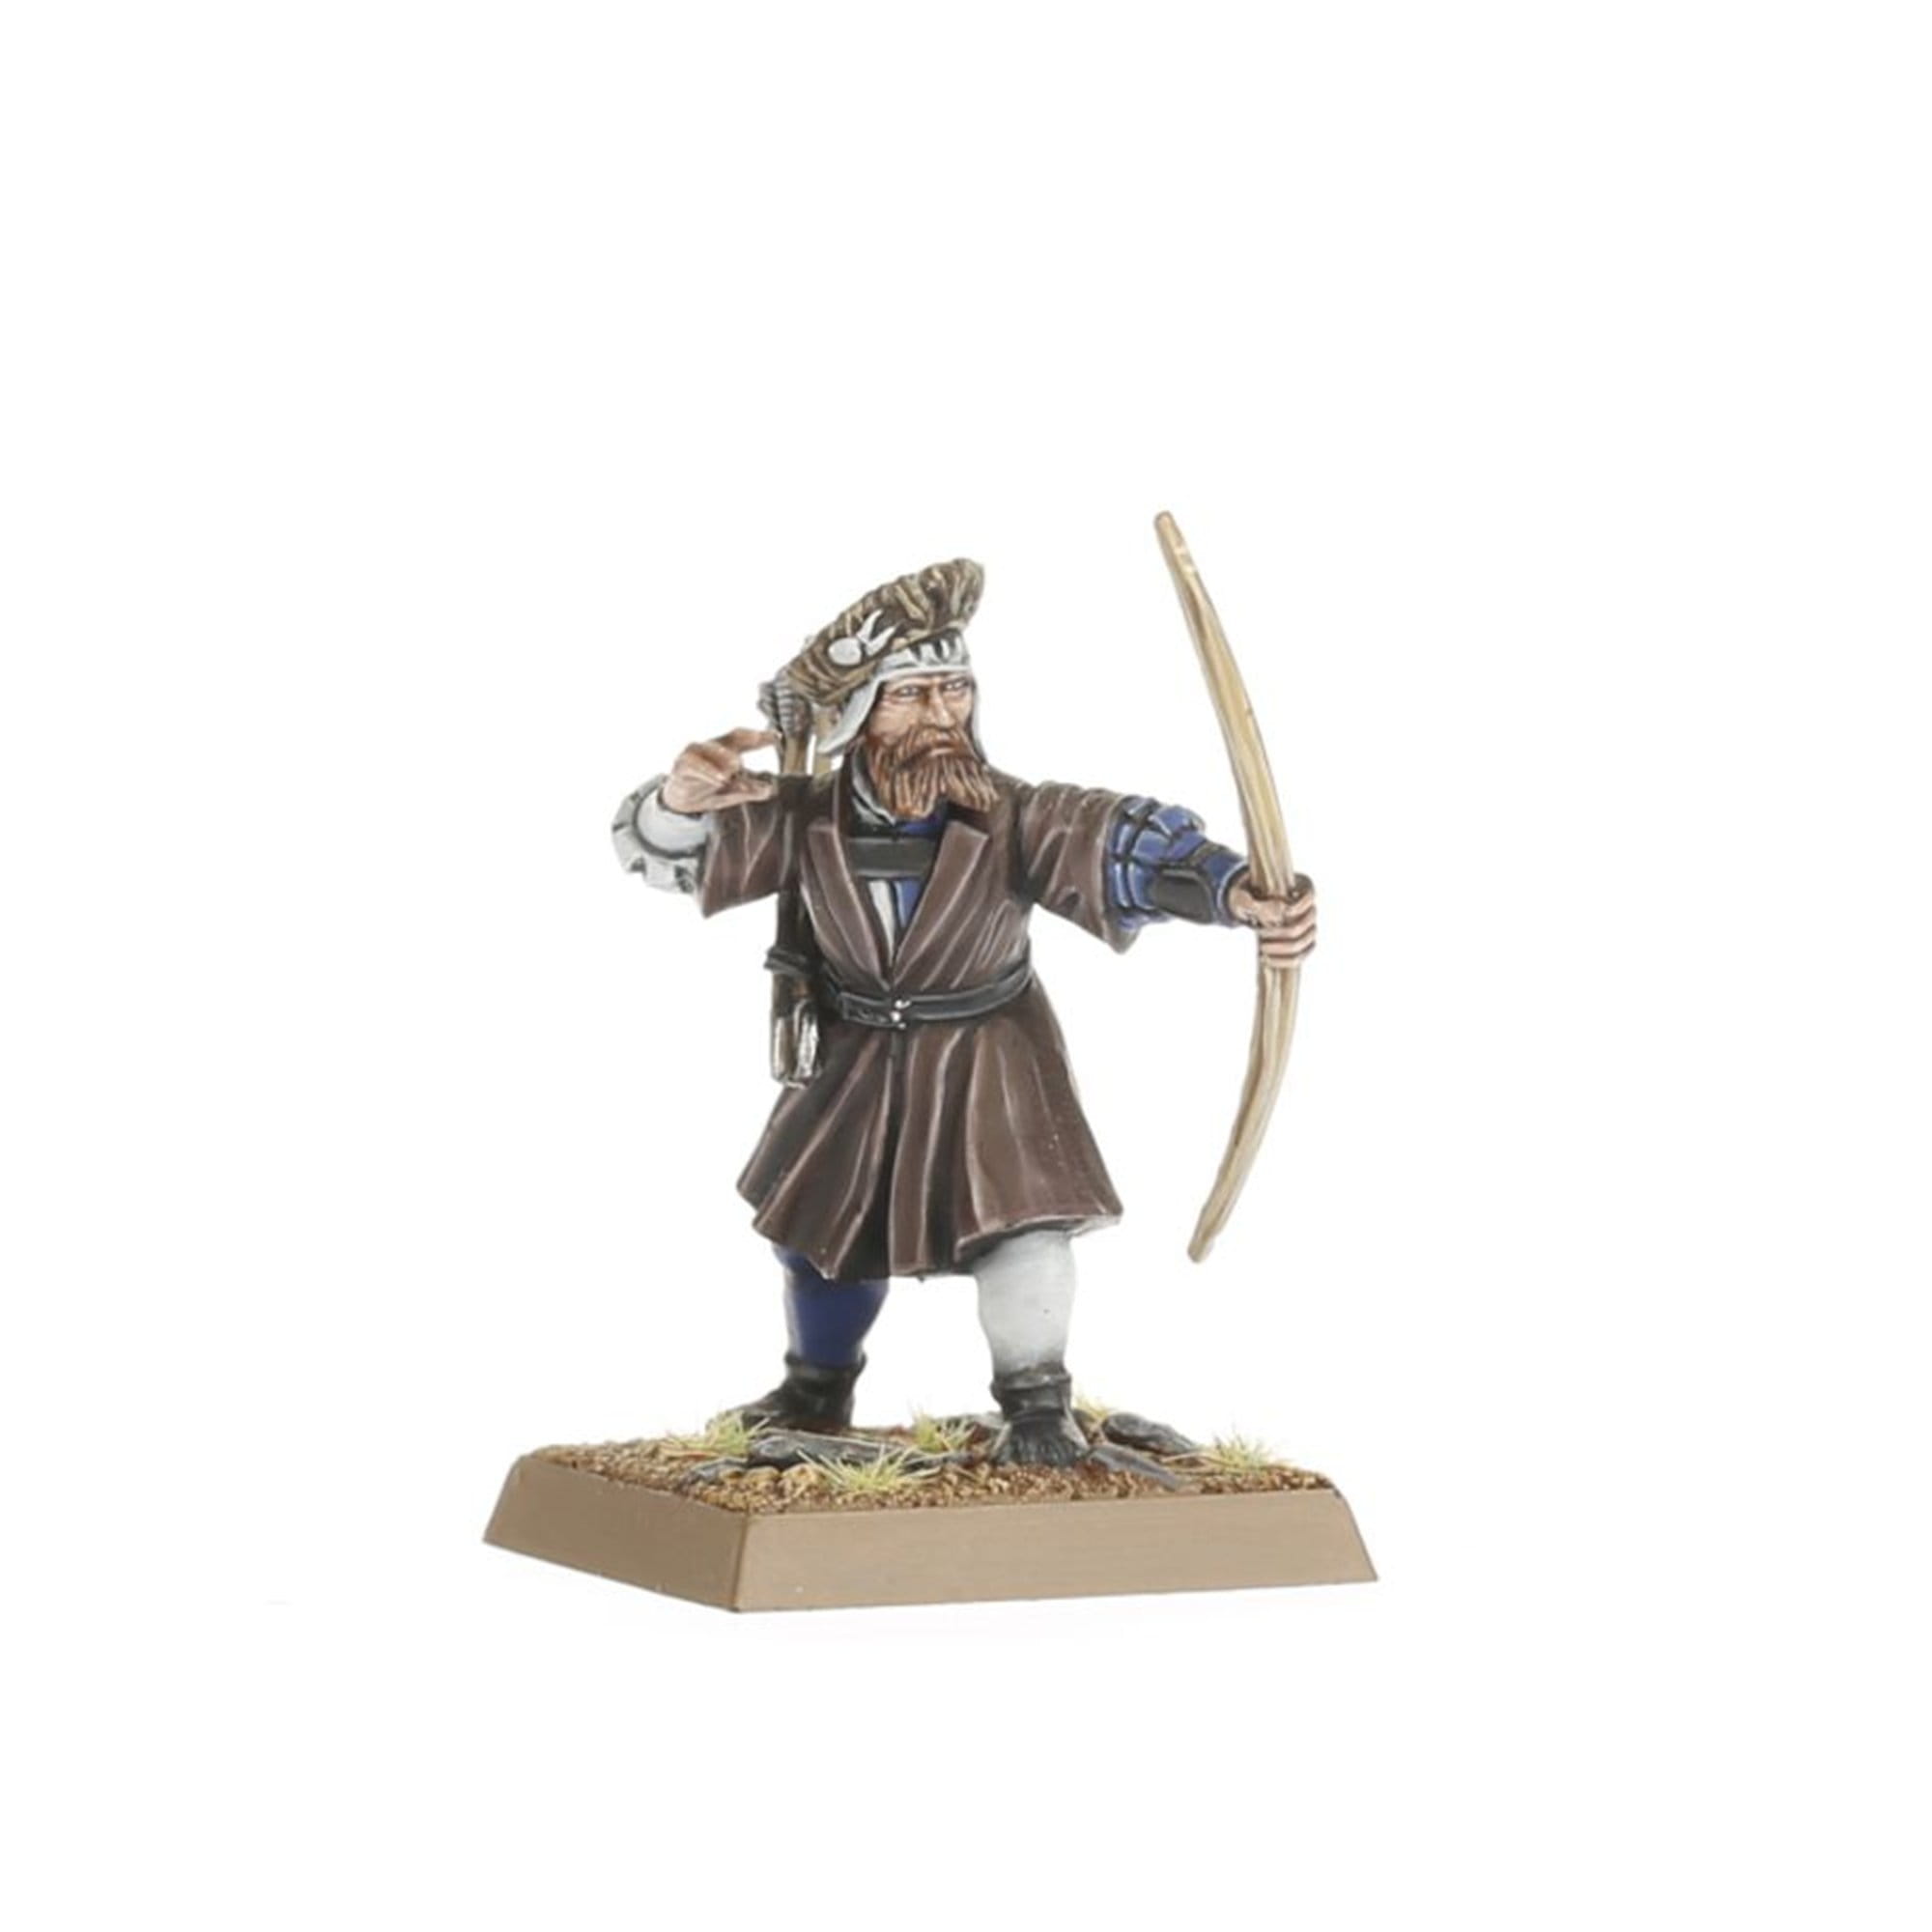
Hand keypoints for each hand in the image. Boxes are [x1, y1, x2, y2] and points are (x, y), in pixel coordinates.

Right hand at [661, 728, 780, 812]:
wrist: (682, 801)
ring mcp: (695, 754)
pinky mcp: (682, 766)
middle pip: (730, 738)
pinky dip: (707, 771)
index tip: (776, 737)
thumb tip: (768, 790)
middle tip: (758, 738)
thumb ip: (749, 790)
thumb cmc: (710, 788)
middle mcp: (711, 747)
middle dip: (744, 737)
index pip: (744, 739)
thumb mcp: (732, 791)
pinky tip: (719, 778)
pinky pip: (694, 766)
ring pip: (709, 749)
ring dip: (722, 756)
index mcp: (726, 750)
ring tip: (735, 765)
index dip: (759, 736)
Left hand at [1227, 873, 1315, 967]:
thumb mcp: (1243, 897)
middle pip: (1307, 923)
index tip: (1284, 911)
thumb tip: (1278, 911)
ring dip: (1283, 948)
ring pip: (1305, 942)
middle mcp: (1307, 908)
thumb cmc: (1247, 897)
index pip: (1311, 896)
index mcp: (1300, 888)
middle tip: (1260, 932)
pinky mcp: (1301, 944)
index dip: (1300, 906)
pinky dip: (1285, 961)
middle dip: (1283, 931)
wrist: (1247, 907)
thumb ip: (1254, 902)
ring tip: (1262, 948)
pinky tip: (1267, 959)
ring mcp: (1307, 927)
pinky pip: (1301, 956)